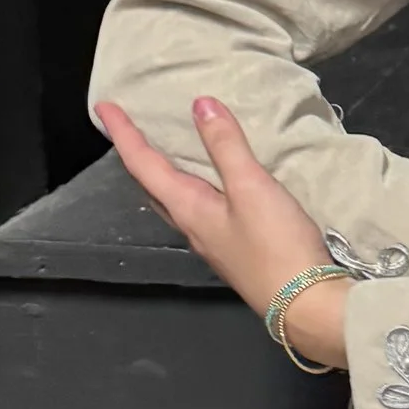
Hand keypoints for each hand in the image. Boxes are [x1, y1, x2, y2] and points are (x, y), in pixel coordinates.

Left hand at [94, 95, 347, 368]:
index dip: (124, 134)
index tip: (104, 107)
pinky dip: (192, 186)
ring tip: (164, 151)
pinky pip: (198, 209)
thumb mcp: (251, 188)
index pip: (144, 165)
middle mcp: (191, 226)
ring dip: (162, 173)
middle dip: (137, 156)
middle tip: (129, 129)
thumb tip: (200, 104)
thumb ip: (226, 146)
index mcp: (187, 209)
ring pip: (173, 200)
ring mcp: (211, 242)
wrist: (304, 303)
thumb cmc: (274, 245)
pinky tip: (210, 184)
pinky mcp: (232, 249)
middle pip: (152, 186)